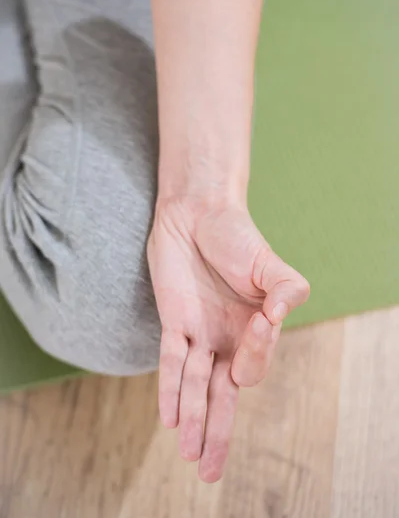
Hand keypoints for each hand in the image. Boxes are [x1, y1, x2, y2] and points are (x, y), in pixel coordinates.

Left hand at [147, 196, 309, 482]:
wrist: (198, 213)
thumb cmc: (238, 237)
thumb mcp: (271, 263)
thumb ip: (287, 289)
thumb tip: (279, 315)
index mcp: (254, 331)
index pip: (253, 365)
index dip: (257, 351)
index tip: (261, 319)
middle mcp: (226, 339)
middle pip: (222, 395)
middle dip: (217, 431)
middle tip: (209, 471)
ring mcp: (199, 333)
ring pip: (196, 385)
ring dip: (192, 418)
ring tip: (189, 453)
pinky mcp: (173, 322)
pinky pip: (171, 360)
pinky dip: (170, 387)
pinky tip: (169, 416)